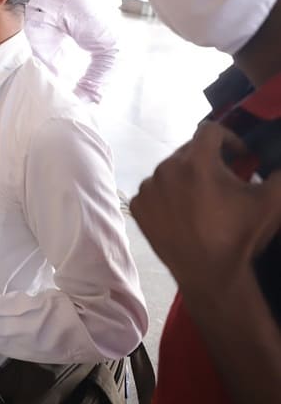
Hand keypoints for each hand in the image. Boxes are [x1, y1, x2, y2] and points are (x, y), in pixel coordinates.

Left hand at [130, 122, 280, 293]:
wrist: (208, 273)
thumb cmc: (239, 235)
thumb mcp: (271, 201)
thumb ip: (280, 175)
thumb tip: (278, 164)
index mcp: (197, 161)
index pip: (210, 130)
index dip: (229, 138)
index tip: (240, 155)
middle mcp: (165, 168)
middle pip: (188, 151)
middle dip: (208, 160)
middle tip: (224, 181)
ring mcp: (148, 188)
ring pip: (169, 170)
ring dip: (186, 177)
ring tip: (202, 199)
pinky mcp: (137, 206)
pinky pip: (154, 191)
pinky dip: (167, 196)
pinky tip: (182, 212)